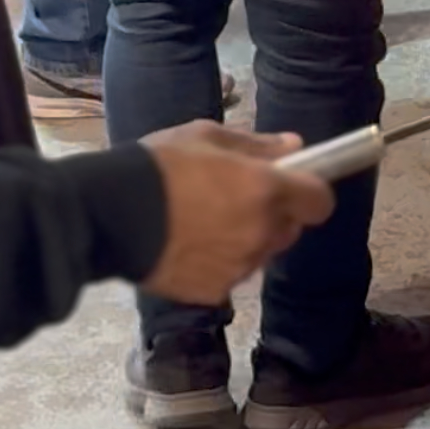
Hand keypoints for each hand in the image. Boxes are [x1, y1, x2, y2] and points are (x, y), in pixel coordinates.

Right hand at [138, 125, 334, 304]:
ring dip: (245, 240)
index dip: (309, 194)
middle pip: (289, 229)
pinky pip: (229, 276)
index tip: (291, 187)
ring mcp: (239, 266)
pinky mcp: (214, 292)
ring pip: (259, 253)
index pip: (320, 201)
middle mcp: (261, 232)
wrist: (109, 215)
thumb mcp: (205, 136)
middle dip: (272, 216)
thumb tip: (296, 147)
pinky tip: (185, 247)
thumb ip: (257, 146)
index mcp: (265, 190)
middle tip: (234, 201)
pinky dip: (216, 265)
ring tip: (201, 224)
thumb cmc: (158, 165)